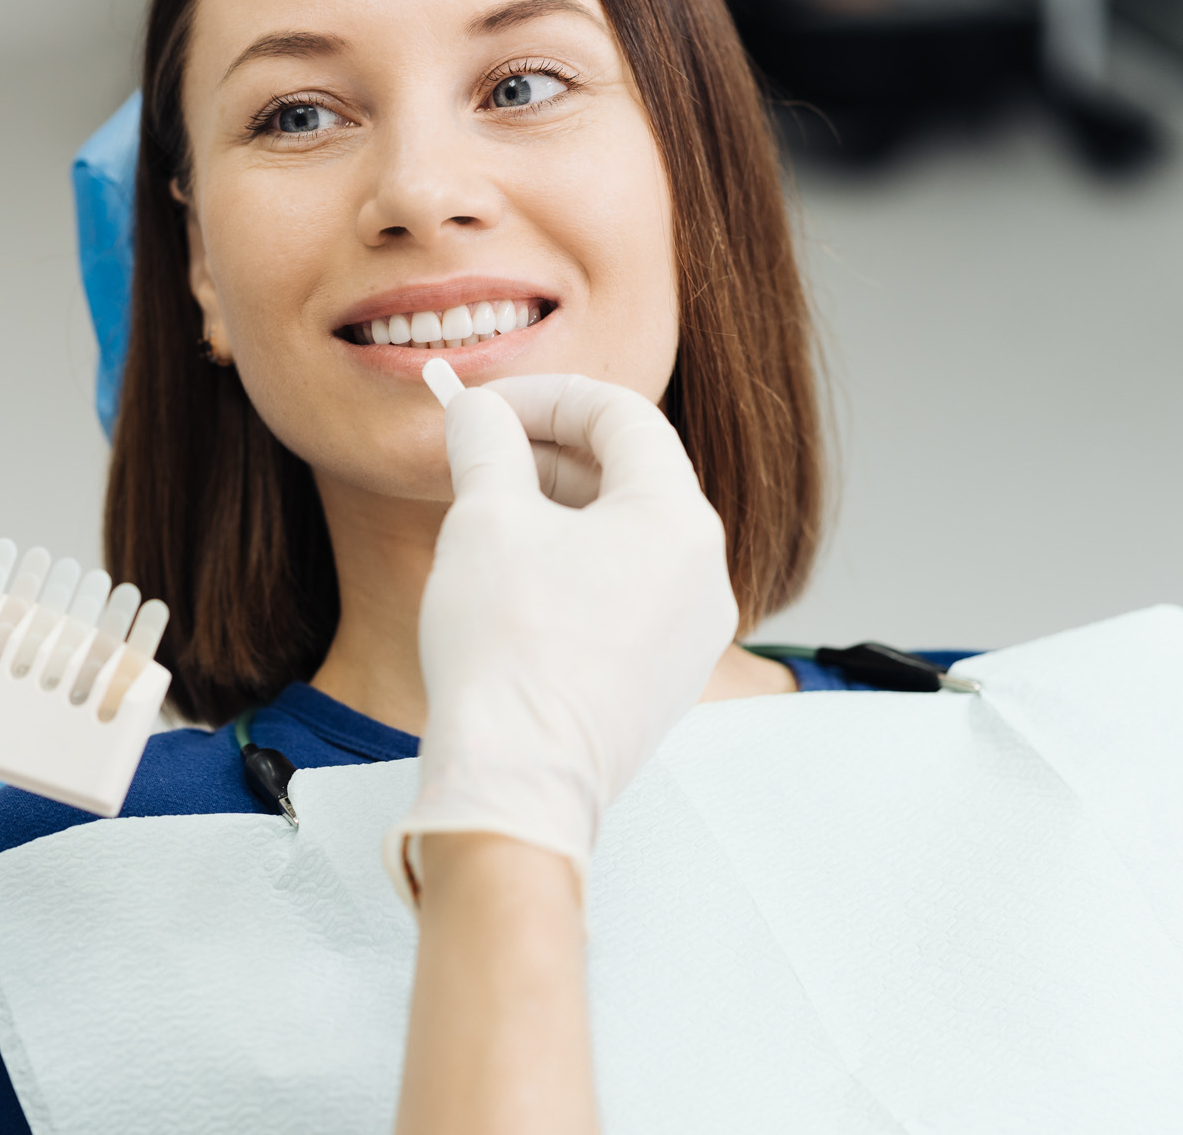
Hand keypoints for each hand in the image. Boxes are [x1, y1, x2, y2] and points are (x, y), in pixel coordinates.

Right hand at [390, 371, 737, 900]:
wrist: (517, 785)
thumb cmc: (506, 654)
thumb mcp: (484, 520)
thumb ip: (486, 445)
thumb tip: (478, 411)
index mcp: (678, 523)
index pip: (623, 418)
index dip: (547, 397)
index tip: (488, 407)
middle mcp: (703, 578)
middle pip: (631, 477)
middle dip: (549, 452)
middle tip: (480, 452)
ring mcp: (689, 637)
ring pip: (626, 539)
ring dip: (557, 510)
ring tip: (486, 516)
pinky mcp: (660, 683)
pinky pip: (624, 596)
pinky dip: (572, 568)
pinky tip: (511, 583)